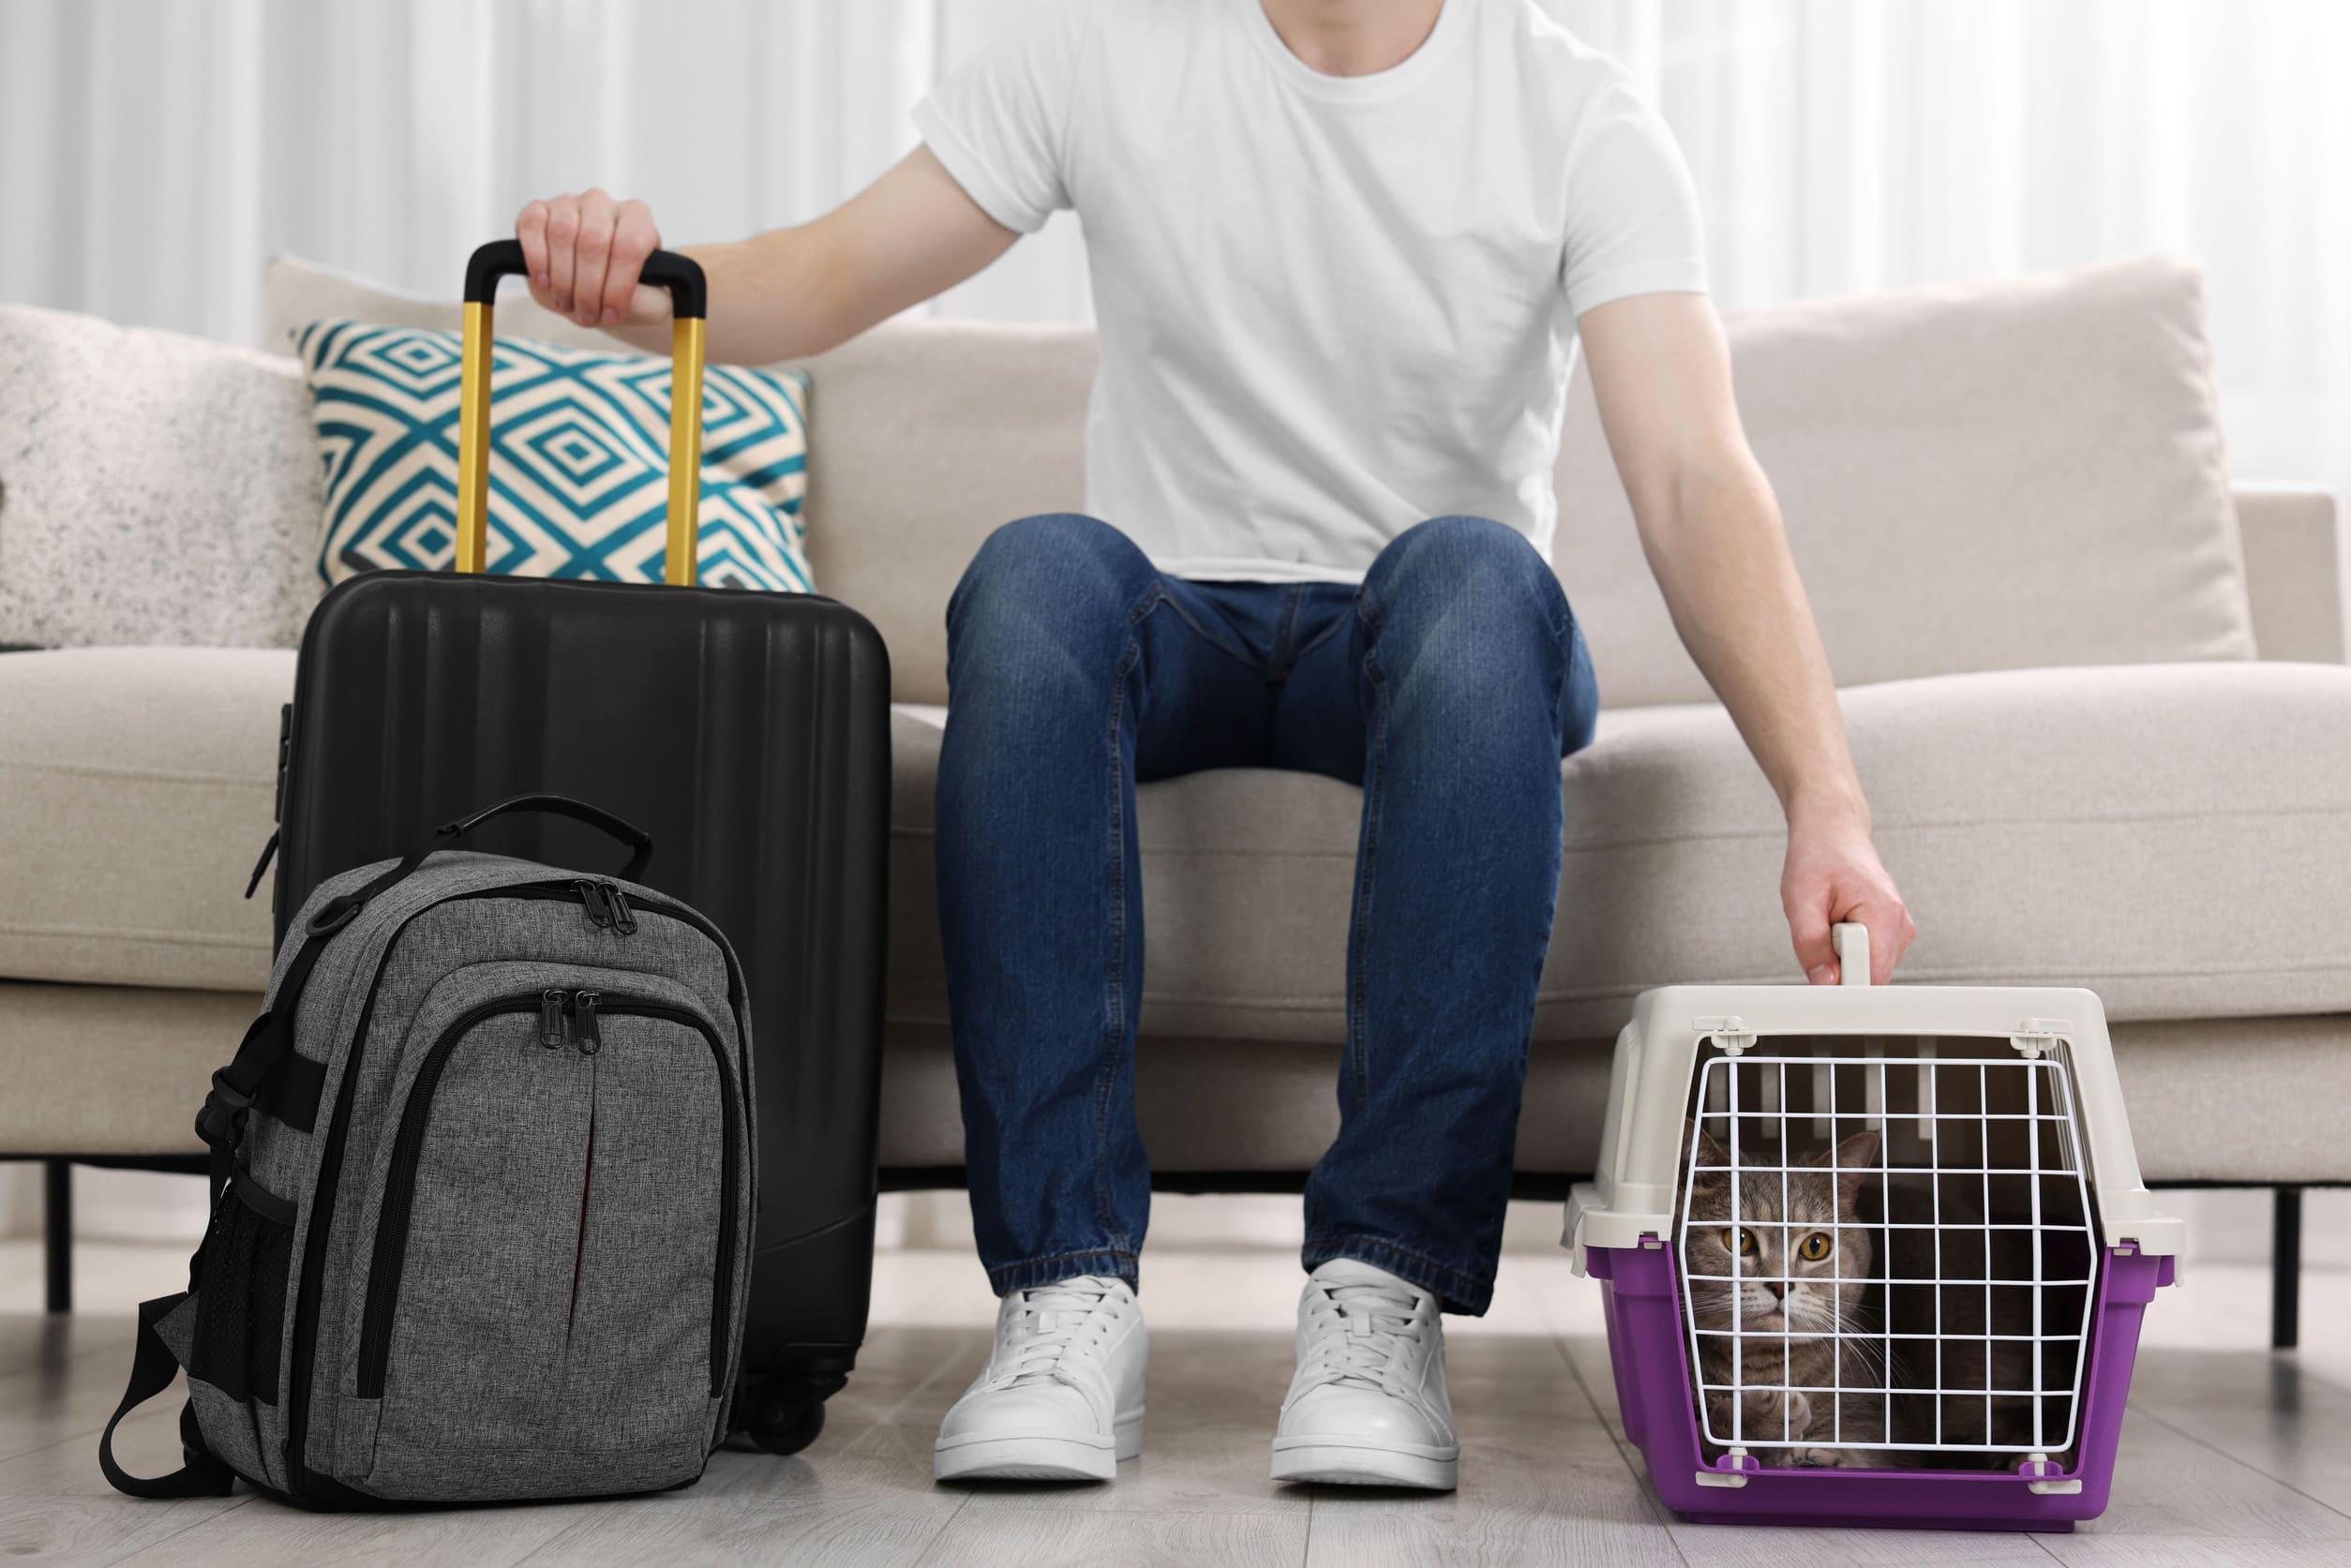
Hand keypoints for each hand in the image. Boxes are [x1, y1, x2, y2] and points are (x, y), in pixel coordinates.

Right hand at [515, 189, 669, 329]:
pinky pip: (532, 226)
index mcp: (637, 218)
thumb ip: (644, 298)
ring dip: (563, 279)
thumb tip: (626, 294)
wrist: (599, 290)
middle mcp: (602, 204)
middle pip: (593, 242)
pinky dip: (537, 258)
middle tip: (588, 315)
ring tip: (568, 303)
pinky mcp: (539, 211)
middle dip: (588, 289)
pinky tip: (545, 282)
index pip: (628, 247)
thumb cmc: (629, 293)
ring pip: (562, 234)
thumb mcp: (649, 303)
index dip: (617, 287)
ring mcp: (569, 204)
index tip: (611, 315)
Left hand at [1780, 800, 1914, 984]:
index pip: (1871, 978)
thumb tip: (1824, 982)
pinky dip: (1846, 949)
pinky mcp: (1890, 933)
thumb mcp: (1800, 899)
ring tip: (1830, 922)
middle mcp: (1900, 926)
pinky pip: (1866, 959)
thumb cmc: (1818, 857)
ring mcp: (1899, 931)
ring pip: (1866, 970)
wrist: (1833, 833)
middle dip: (1838, 966)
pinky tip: (1838, 924)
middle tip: (1823, 931)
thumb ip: (1810, 944)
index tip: (1822, 968)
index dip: (1841, 982)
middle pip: (1869, 977)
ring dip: (1841, 957)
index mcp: (1884, 915)